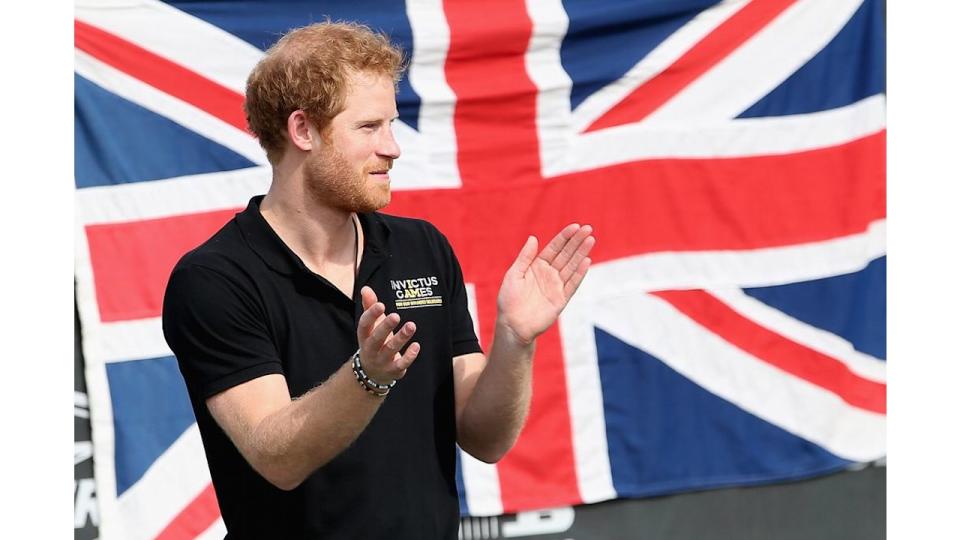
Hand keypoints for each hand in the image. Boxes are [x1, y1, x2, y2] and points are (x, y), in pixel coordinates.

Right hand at [356, 286, 419, 382]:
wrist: (371, 372)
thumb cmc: (373, 342)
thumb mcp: (370, 326)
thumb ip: (369, 306)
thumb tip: (366, 288)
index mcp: (364, 336)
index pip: (364, 325)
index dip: (371, 315)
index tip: (380, 304)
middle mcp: (371, 349)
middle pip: (376, 338)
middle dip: (385, 327)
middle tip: (396, 315)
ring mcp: (382, 361)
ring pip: (391, 350)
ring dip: (401, 338)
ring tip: (411, 325)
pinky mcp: (394, 370)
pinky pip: (401, 364)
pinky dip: (409, 356)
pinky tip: (416, 345)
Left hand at [497, 224, 594, 344]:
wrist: (512, 325)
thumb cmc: (509, 300)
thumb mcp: (514, 274)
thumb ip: (525, 257)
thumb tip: (534, 238)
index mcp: (537, 266)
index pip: (554, 248)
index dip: (564, 237)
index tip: (575, 226)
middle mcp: (549, 274)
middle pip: (566, 254)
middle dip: (577, 241)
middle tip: (588, 228)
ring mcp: (556, 286)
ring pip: (572, 266)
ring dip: (581, 253)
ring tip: (591, 240)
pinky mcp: (561, 299)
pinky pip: (572, 284)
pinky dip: (580, 273)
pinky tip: (587, 261)